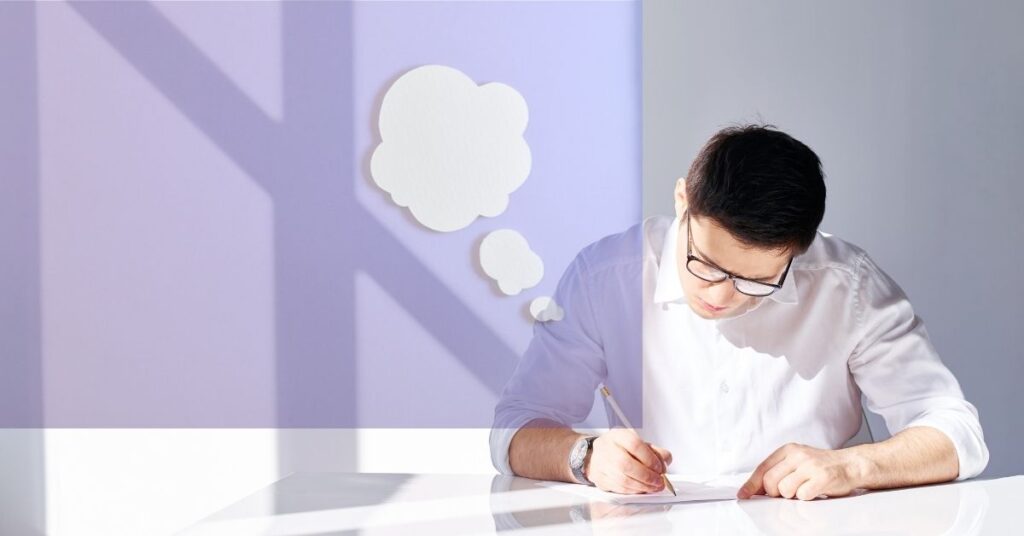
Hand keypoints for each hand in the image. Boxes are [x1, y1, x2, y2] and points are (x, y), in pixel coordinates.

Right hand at [584, 429, 672, 493]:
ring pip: (623, 479)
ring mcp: (601, 464)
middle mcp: (607, 448)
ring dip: (642, 486)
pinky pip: (619, 488)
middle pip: (626, 464)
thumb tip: (666, 460)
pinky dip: (634, 491)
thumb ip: (654, 450)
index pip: (634, 444)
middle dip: (647, 476)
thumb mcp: (637, 442)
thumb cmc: (620, 448)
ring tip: (653, 487)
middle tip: (659, 481)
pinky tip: (642, 489)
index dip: (650, 458)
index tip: (660, 468)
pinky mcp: (600, 479)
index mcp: (618, 435)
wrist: (596, 455)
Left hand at [737, 443, 867, 500]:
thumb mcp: (797, 462)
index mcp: (788, 450)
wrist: (851, 464)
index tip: (743, 495)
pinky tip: (814, 491)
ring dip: (792, 496)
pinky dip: (806, 497)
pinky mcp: (822, 477)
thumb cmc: (821, 466)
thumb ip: (778, 471)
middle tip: (788, 492)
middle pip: (770, 482)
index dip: (751, 484)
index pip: (762, 468)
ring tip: (803, 488)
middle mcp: (798, 455)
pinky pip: (802, 495)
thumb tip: (755, 489)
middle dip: (774, 493)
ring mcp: (810, 466)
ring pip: (784, 490)